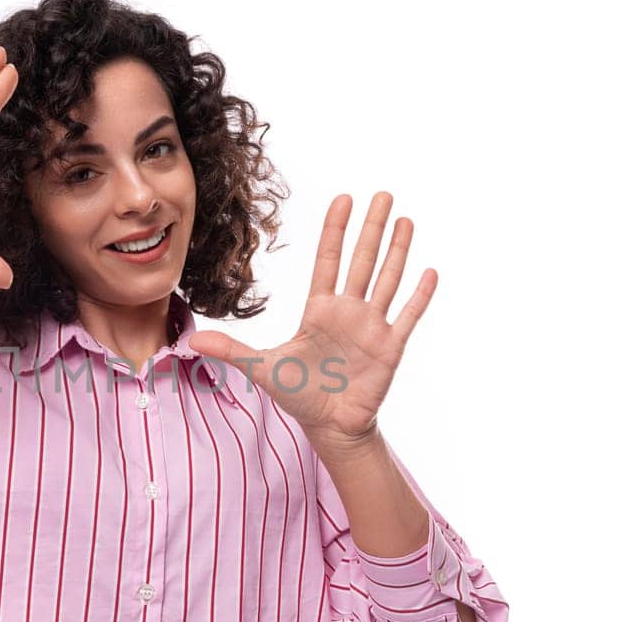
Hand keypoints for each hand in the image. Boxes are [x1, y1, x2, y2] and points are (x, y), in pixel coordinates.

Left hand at [188, 192, 436, 449]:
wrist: (330, 427)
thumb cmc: (300, 395)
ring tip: (405, 220)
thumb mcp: (262, 369)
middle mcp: (348, 311)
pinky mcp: (390, 347)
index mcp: (319, 310)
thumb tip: (192, 339)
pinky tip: (429, 271)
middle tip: (383, 195)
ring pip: (387, 279)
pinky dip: (419, 295)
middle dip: (372, 228)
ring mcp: (371, 327)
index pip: (328, 260)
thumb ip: (232, 350)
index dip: (335, 230)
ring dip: (397, 250)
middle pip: (362, 260)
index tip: (343, 198)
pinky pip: (407, 315)